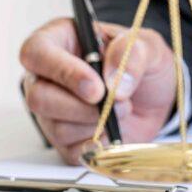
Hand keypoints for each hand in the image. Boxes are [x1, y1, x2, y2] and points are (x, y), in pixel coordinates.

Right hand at [19, 17, 176, 163]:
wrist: (155, 97)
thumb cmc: (141, 64)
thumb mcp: (148, 46)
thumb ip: (132, 54)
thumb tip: (114, 82)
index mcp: (58, 41)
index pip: (36, 53)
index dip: (63, 72)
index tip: (96, 88)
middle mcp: (46, 77)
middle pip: (38, 97)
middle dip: (80, 106)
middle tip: (115, 103)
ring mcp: (52, 111)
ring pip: (57, 127)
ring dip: (96, 124)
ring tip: (121, 110)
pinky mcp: (65, 141)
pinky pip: (71, 151)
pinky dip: (98, 144)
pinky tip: (113, 130)